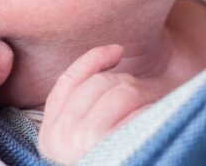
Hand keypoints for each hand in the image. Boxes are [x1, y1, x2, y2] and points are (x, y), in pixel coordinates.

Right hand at [38, 46, 155, 164]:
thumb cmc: (118, 157)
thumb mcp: (87, 133)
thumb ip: (85, 101)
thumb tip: (114, 50)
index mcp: (49, 136)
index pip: (69, 82)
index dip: (93, 60)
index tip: (118, 51)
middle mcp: (61, 140)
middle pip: (99, 83)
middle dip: (128, 83)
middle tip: (145, 100)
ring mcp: (85, 143)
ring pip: (120, 90)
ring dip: (144, 95)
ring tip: (152, 112)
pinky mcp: (111, 145)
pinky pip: (136, 107)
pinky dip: (152, 108)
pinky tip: (156, 118)